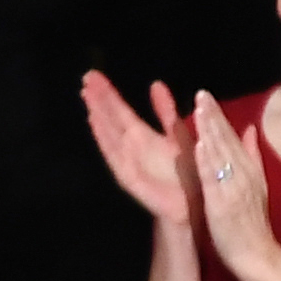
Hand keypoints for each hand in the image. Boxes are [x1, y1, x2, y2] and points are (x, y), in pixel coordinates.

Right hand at [82, 71, 193, 227]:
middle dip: (98, 98)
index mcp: (142, 135)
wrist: (194, 205)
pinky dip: (104, 138)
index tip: (94, 75)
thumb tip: (155, 84)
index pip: (120, 110)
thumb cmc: (187, 172)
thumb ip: (166, 112)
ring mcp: (127, 160)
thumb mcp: (178, 135)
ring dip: (97, 114)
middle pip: (110, 118)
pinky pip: (114, 155)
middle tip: (86, 77)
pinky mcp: (129, 176)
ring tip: (87, 95)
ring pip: (108, 133)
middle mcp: (130, 146)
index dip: (107, 93)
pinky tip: (95, 121)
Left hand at [192, 93, 277, 276]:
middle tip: (200, 93)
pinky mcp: (221, 204)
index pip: (232, 137)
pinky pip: (213, 180)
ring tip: (199, 109)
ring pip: (219, 155)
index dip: (218, 115)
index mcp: (249, 170)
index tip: (205, 94)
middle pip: (226, 141)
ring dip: (210, 131)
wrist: (257, 254)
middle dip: (212, 116)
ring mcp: (232, 188)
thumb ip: (252, 156)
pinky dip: (206, 162)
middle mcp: (243, 175)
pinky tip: (199, 146)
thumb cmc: (251, 222)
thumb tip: (250, 129)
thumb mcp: (257, 185)